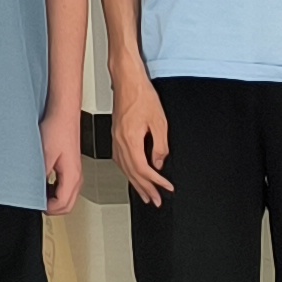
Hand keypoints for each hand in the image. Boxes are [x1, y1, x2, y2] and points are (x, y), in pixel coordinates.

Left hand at [42, 106, 84, 216]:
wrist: (63, 115)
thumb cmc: (57, 130)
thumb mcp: (44, 154)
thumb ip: (40, 174)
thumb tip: (32, 189)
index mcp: (72, 176)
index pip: (62, 204)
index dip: (47, 209)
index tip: (34, 206)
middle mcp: (77, 176)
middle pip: (67, 205)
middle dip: (51, 208)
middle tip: (35, 204)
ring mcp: (75, 172)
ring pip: (67, 197)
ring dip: (53, 199)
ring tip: (37, 195)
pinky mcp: (71, 167)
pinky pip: (65, 187)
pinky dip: (54, 191)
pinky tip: (43, 184)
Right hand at [110, 74, 171, 202]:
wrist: (127, 81)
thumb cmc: (142, 95)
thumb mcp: (159, 121)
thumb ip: (160, 145)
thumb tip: (159, 162)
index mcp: (130, 139)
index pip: (143, 169)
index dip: (156, 181)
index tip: (166, 188)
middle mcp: (119, 141)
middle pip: (131, 172)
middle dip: (145, 189)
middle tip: (155, 201)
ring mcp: (115, 139)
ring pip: (124, 168)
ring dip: (135, 183)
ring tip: (144, 194)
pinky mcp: (115, 135)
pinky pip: (119, 160)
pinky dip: (127, 171)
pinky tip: (132, 174)